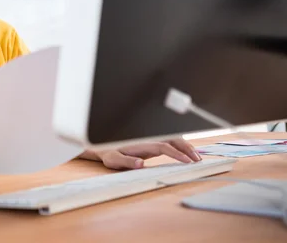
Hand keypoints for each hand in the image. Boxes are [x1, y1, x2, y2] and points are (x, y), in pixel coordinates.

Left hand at [83, 138, 201, 169]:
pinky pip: (170, 143)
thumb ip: (126, 162)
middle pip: (172, 140)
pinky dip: (181, 147)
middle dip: (187, 148)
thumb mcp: (113, 159)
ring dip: (186, 147)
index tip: (187, 161)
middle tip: (198, 160)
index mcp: (142, 143)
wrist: (103, 146)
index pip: (164, 146)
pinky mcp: (152, 144)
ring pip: (173, 140)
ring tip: (197, 158)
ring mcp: (151, 140)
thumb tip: (140, 164)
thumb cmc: (108, 153)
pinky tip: (189, 154)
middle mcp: (149, 139)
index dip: (176, 153)